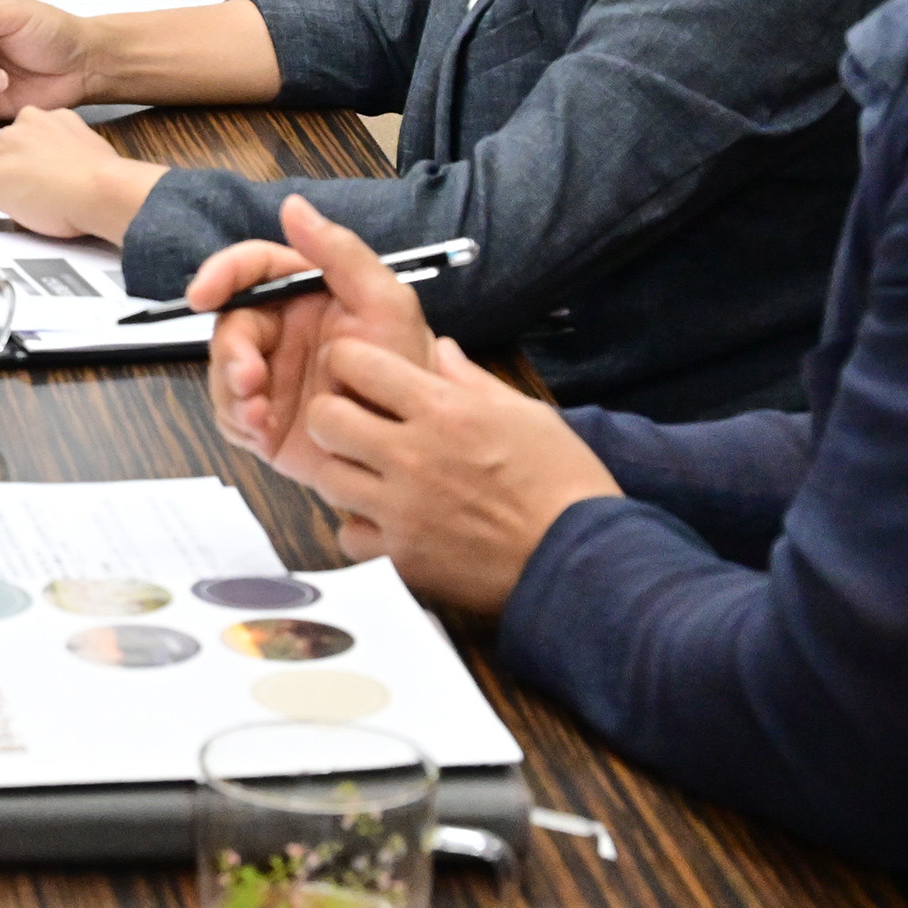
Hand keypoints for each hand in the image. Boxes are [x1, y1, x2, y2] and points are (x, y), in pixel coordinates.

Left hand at [0, 106, 161, 240]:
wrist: (101, 189)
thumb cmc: (103, 179)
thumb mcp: (86, 151)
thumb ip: (64, 154)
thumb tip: (56, 173)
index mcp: (46, 116)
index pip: (25, 140)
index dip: (30, 163)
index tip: (39, 176)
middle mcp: (19, 126)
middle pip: (4, 156)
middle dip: (15, 177)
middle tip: (40, 197)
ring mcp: (1, 151)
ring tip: (27, 210)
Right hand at [186, 195, 436, 488]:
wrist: (416, 444)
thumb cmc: (409, 367)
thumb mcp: (386, 303)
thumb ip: (341, 253)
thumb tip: (292, 205)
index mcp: (303, 295)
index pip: (250, 270)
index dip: (220, 274)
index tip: (202, 295)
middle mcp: (281, 331)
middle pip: (229, 325)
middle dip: (230, 351)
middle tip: (249, 378)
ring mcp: (270, 376)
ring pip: (223, 371)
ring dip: (232, 390)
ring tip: (258, 412)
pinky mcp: (265, 419)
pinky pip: (230, 415)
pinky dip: (238, 420)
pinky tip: (262, 428)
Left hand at [299, 335, 622, 615]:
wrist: (582, 561)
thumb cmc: (565, 482)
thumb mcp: (527, 413)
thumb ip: (471, 378)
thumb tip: (440, 345)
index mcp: (444, 410)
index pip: (356, 361)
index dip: (349, 361)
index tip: (358, 372)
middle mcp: (412, 455)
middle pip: (325, 418)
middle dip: (332, 416)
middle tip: (352, 425)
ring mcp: (402, 509)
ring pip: (326, 479)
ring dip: (343, 473)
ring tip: (371, 476)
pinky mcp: (402, 557)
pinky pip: (348, 535)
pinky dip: (362, 530)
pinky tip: (387, 523)